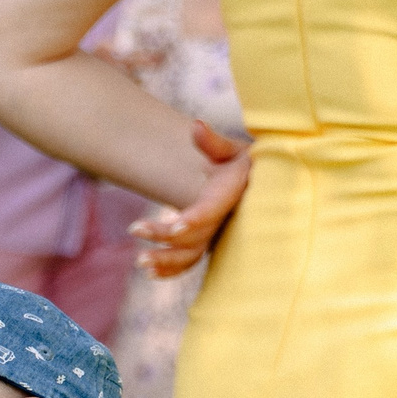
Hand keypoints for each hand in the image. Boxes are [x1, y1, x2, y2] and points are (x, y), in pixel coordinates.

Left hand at [129, 119, 248, 277]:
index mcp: (231, 196)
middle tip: (135, 228)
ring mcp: (219, 237)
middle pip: (196, 236)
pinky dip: (172, 270)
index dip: (195, 219)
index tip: (174, 226)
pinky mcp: (211, 246)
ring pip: (193, 255)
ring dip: (165, 261)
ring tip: (140, 262)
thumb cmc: (245, 163)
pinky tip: (150, 272)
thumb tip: (195, 125)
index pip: (212, 210)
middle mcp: (226, 221)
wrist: (261, 186)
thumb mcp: (235, 149)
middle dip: (165, 237)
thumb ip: (213, 142)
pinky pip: (192, 262)